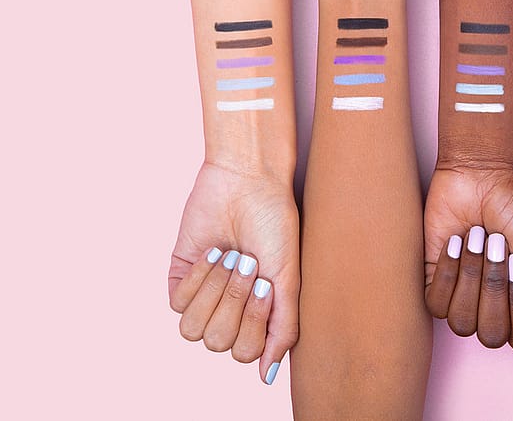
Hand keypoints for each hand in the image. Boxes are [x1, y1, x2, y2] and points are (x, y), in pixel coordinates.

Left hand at [168, 161, 298, 383]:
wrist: (248, 183)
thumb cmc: (275, 223)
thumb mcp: (287, 277)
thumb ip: (282, 329)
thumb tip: (267, 377)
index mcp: (257, 314)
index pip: (244, 353)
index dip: (253, 322)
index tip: (265, 283)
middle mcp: (230, 309)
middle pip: (217, 343)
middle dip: (234, 300)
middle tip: (247, 262)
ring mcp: (204, 295)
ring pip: (193, 331)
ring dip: (214, 291)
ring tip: (230, 257)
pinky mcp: (180, 277)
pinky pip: (177, 304)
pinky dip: (198, 277)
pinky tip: (213, 252)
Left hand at [424, 164, 512, 366]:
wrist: (485, 174)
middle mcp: (489, 304)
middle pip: (490, 335)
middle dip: (496, 287)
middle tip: (499, 244)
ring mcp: (460, 292)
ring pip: (462, 323)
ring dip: (473, 277)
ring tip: (478, 240)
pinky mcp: (433, 276)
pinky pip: (436, 303)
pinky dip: (450, 272)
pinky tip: (457, 242)